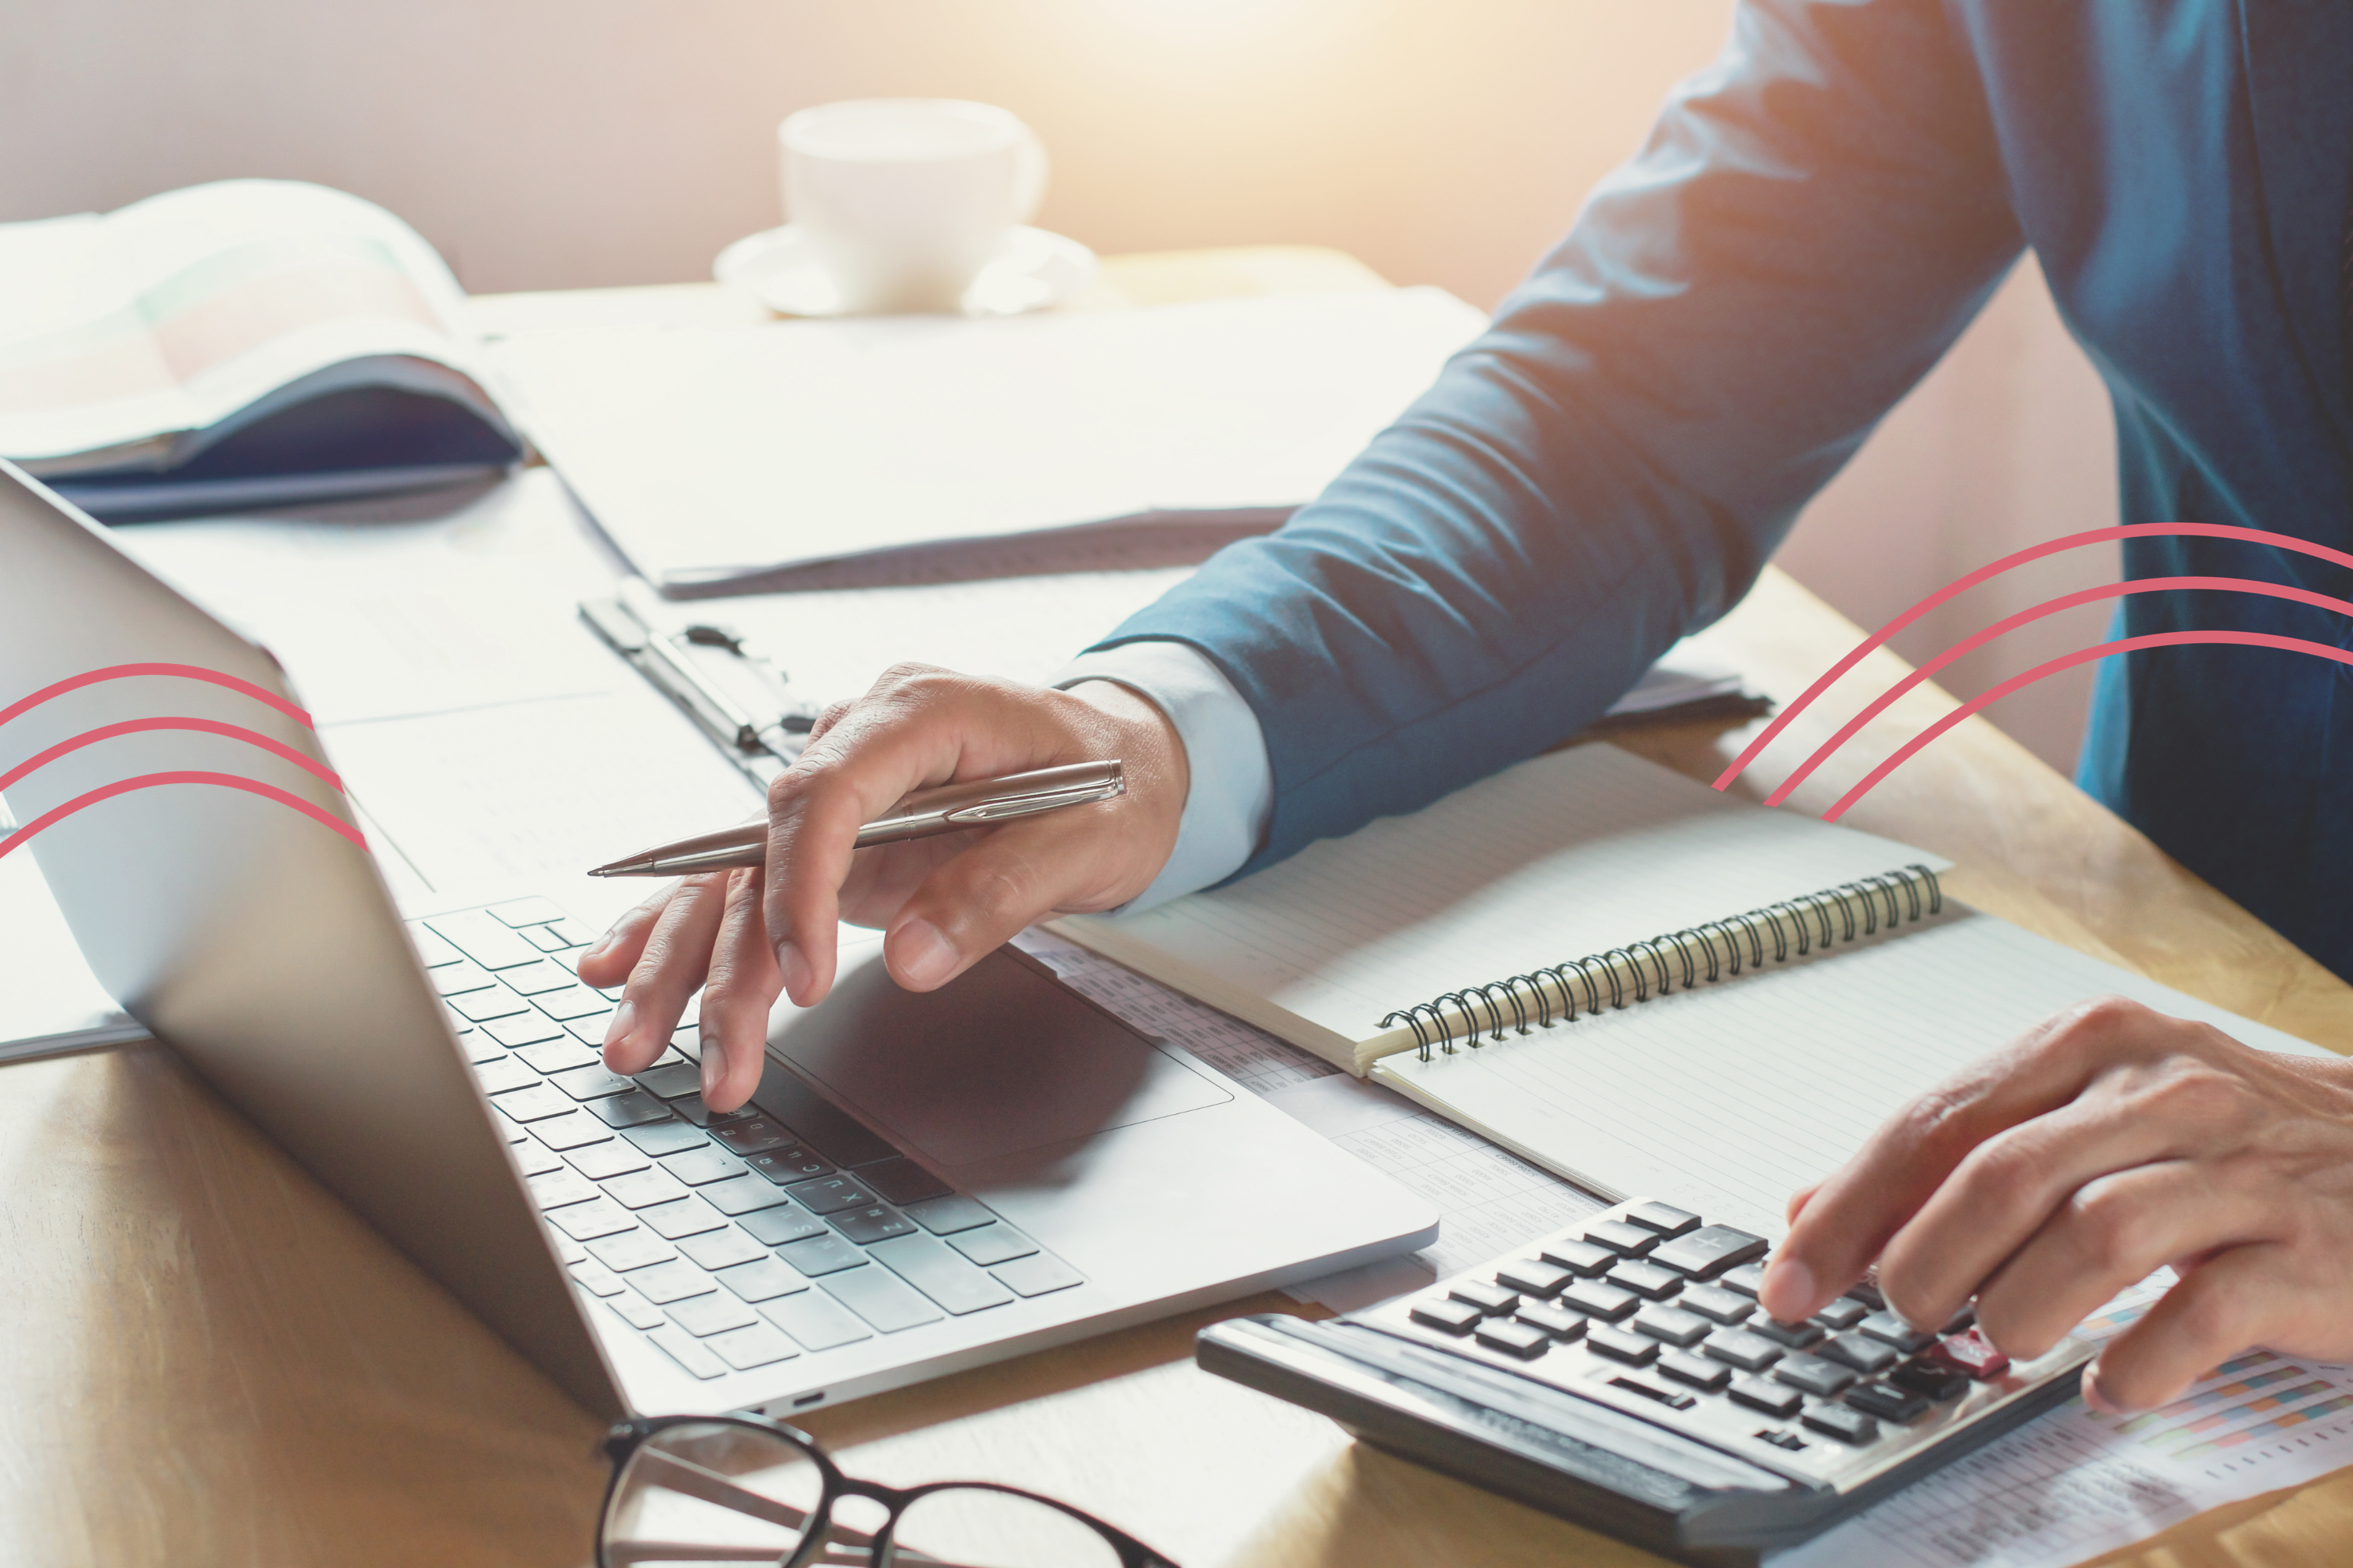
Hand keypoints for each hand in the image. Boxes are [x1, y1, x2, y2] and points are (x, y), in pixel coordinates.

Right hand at [574, 665, 1188, 1112]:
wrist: (1126, 758)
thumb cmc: (1115, 782)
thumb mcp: (1090, 838)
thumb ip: (999, 891)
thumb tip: (910, 959)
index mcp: (922, 712)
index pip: (825, 792)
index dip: (799, 886)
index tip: (800, 976)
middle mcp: (862, 741)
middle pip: (760, 845)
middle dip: (719, 955)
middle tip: (709, 1052)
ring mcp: (841, 790)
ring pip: (736, 875)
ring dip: (684, 963)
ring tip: (636, 1044)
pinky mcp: (834, 838)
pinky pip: (744, 881)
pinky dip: (685, 929)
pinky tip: (620, 967)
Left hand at [1757, 996, 2352, 1412]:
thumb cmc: (2235, 1142)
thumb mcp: (2093, 1114)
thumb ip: (1959, 1154)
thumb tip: (1815, 1209)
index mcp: (2091, 1045)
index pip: (1934, 1123)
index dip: (1848, 1209)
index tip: (1791, 1279)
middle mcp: (2160, 1089)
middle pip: (1999, 1176)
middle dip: (1925, 1265)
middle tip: (1908, 1319)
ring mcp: (2237, 1168)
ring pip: (2091, 1236)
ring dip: (2021, 1310)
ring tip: (2005, 1345)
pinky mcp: (2304, 1251)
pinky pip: (2199, 1313)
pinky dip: (2137, 1364)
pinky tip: (2112, 1386)